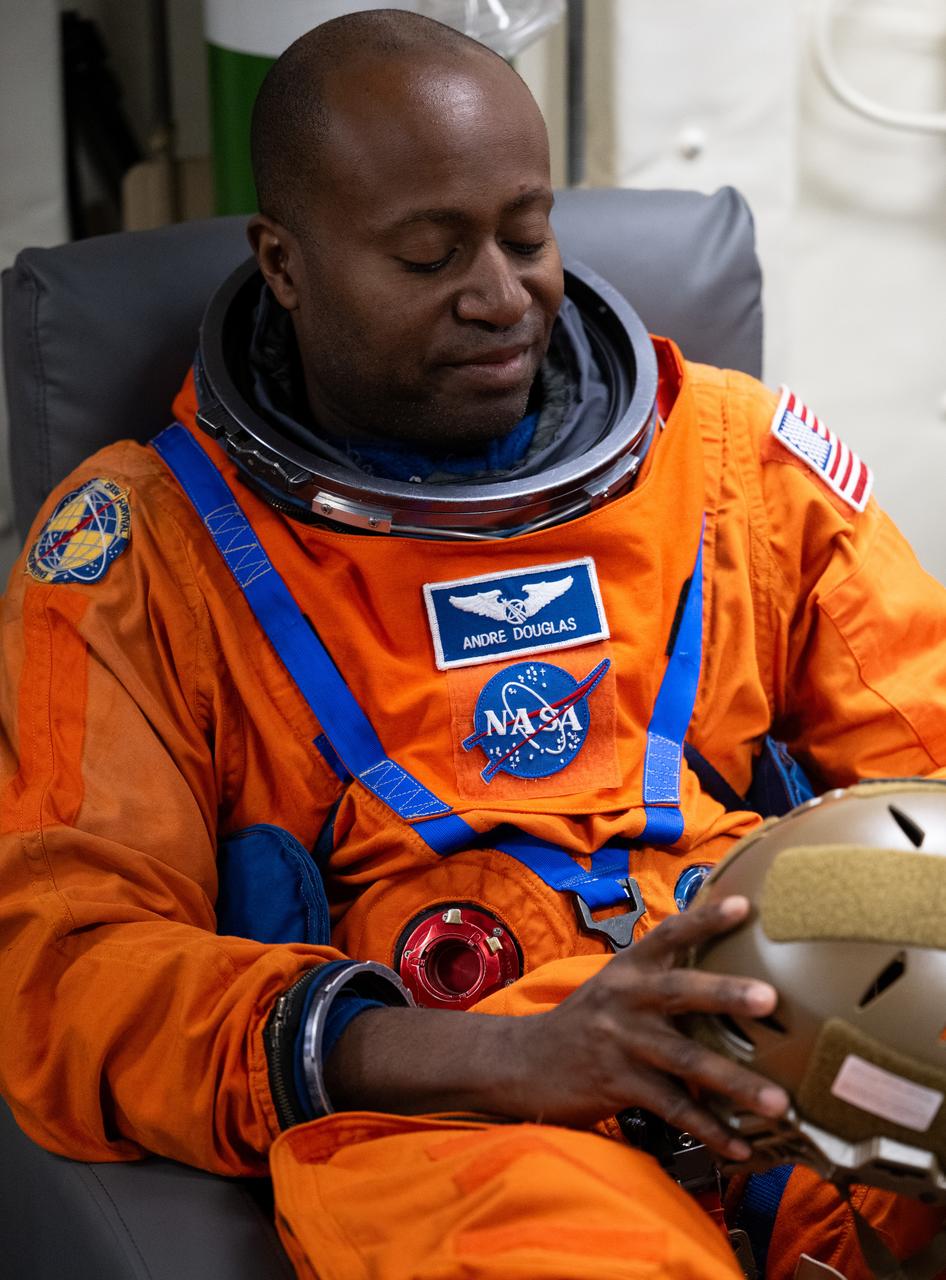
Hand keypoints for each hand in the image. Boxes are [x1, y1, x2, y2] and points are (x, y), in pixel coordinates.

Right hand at [325, 895, 787, 1159]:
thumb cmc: (585, 1023)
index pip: (669, 934)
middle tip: (770, 998)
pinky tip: (741, 1145)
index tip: (744, 906)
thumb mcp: (614, 987)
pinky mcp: (617, 1084)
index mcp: (629, 968)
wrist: (520, 1062)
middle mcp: (625, 998)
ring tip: (781, 1102)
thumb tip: (724, 975)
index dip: (705, 919)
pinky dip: (711, 1130)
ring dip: (737, 1082)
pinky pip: (673, 1110)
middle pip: (681, 992)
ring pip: (687, 1061)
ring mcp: (621, 1042)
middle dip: (726, 994)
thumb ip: (658, 978)